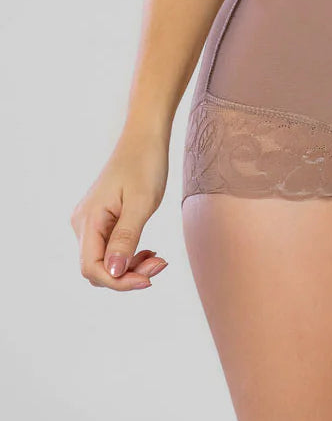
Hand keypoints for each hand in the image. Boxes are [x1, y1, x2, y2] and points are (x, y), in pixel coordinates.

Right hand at [70, 127, 170, 290]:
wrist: (145, 138)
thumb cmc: (145, 164)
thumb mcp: (141, 203)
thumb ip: (126, 238)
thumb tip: (112, 272)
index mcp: (88, 220)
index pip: (92, 268)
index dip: (118, 281)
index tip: (149, 279)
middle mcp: (83, 224)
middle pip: (98, 268)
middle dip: (128, 274)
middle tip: (160, 264)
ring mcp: (91, 221)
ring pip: (105, 260)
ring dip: (130, 266)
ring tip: (158, 258)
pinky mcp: (102, 218)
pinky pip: (110, 248)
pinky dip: (129, 255)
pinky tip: (149, 251)